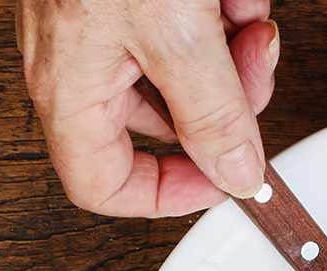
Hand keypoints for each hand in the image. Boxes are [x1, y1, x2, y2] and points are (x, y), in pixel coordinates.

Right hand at [17, 0, 279, 216]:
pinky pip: (191, 18)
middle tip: (255, 65)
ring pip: (188, 67)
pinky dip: (224, 5)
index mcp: (72, 85)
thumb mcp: (175, 30)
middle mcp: (81, 58)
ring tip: (244, 11)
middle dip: (227, 99)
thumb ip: (213, 112)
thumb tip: (239, 176)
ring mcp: (107, 20)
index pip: (103, 183)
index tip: (228, 178)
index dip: (169, 196)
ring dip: (233, 46)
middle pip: (166, 122)